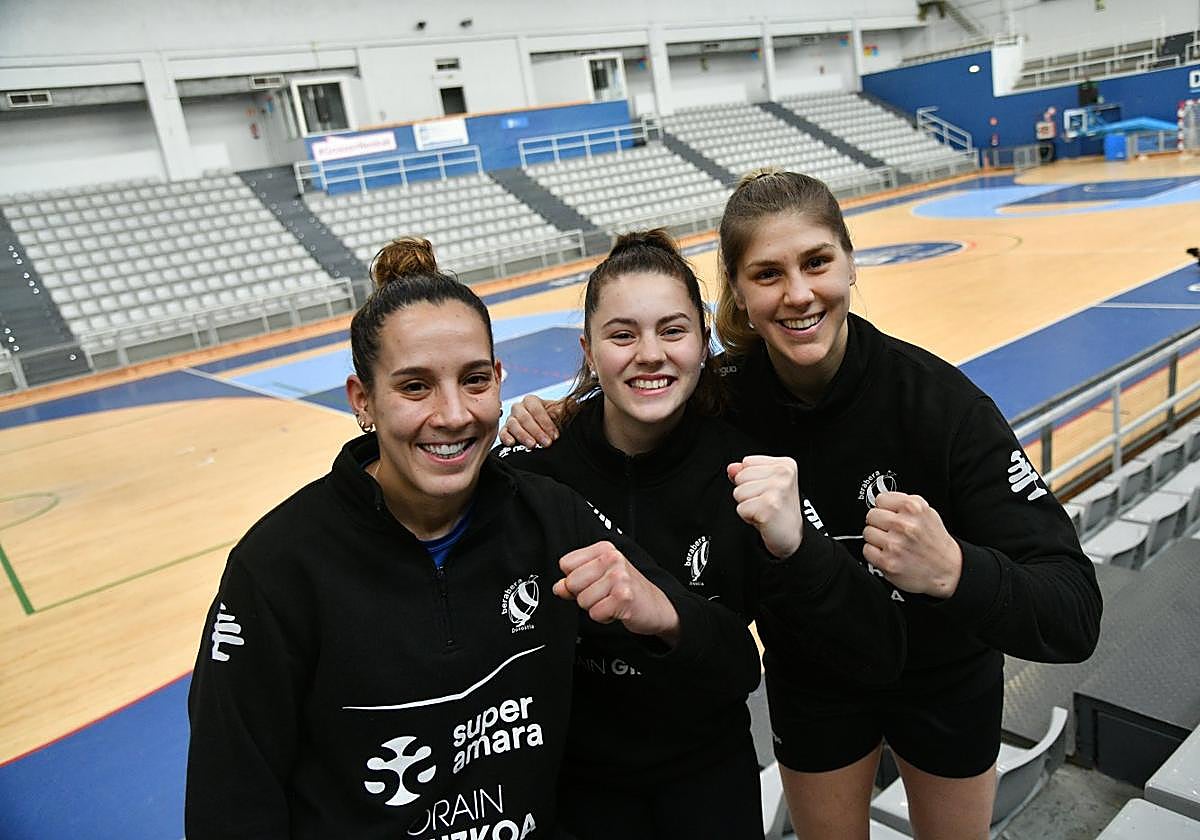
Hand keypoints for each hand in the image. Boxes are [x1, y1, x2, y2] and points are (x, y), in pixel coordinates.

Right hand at [499, 395, 561, 447]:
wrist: (549, 433)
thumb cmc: (556, 421)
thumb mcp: (563, 413)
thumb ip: (567, 407)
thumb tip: (570, 405)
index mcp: (531, 401)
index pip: (536, 408)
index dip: (545, 422)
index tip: (555, 435)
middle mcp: (519, 408)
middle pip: (524, 417)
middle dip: (536, 431)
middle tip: (547, 443)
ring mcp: (511, 420)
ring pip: (513, 425)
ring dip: (523, 435)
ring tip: (533, 445)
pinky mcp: (505, 432)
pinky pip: (502, 433)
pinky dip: (506, 438)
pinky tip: (512, 443)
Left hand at [553, 541, 679, 643]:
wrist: (656, 607)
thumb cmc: (626, 590)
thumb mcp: (599, 578)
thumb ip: (575, 581)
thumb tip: (558, 587)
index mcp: (604, 549)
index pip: (566, 564)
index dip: (574, 579)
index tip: (593, 582)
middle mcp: (613, 558)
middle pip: (571, 583)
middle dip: (583, 595)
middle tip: (604, 594)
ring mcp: (619, 577)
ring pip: (583, 601)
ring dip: (595, 608)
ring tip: (612, 601)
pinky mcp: (624, 597)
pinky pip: (595, 613)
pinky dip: (604, 617)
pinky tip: (618, 610)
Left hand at [728, 456, 802, 558]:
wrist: (791, 535)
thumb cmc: (777, 509)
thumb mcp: (763, 484)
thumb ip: (746, 472)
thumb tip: (732, 468)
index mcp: (784, 464)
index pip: (746, 462)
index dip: (750, 479)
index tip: (766, 491)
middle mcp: (784, 473)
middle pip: (740, 476)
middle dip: (747, 492)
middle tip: (764, 502)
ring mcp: (777, 489)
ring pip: (738, 492)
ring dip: (747, 505)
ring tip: (764, 509)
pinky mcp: (769, 506)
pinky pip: (741, 508)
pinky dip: (748, 517)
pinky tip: (763, 518)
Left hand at [862, 491, 962, 597]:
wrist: (947, 570)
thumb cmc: (935, 542)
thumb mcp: (927, 513)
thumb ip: (904, 503)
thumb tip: (881, 499)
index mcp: (914, 508)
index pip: (880, 499)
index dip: (886, 508)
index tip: (891, 514)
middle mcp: (904, 525)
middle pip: (871, 515)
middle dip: (880, 523)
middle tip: (892, 531)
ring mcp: (895, 544)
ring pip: (867, 532)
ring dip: (876, 538)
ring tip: (892, 543)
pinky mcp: (887, 562)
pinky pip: (867, 550)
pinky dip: (875, 553)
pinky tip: (889, 554)